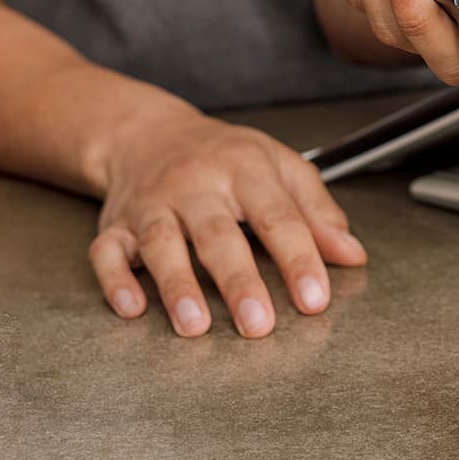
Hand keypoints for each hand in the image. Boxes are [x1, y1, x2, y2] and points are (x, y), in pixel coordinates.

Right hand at [89, 108, 365, 337]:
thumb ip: (318, 212)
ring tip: (195, 325)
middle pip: (218, 235)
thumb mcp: (282, 167)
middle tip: (259, 324)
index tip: (315, 299)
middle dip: (239, 282)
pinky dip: (116, 280)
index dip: (299, 259)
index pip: (278, 217)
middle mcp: (195, 185)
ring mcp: (151, 205)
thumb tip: (352, 254)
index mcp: (245, 169)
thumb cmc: (226, 156)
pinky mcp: (114, 225)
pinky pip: (106, 252)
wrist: (148, 134)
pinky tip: (132, 308)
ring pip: (161, 244)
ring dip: (177, 286)